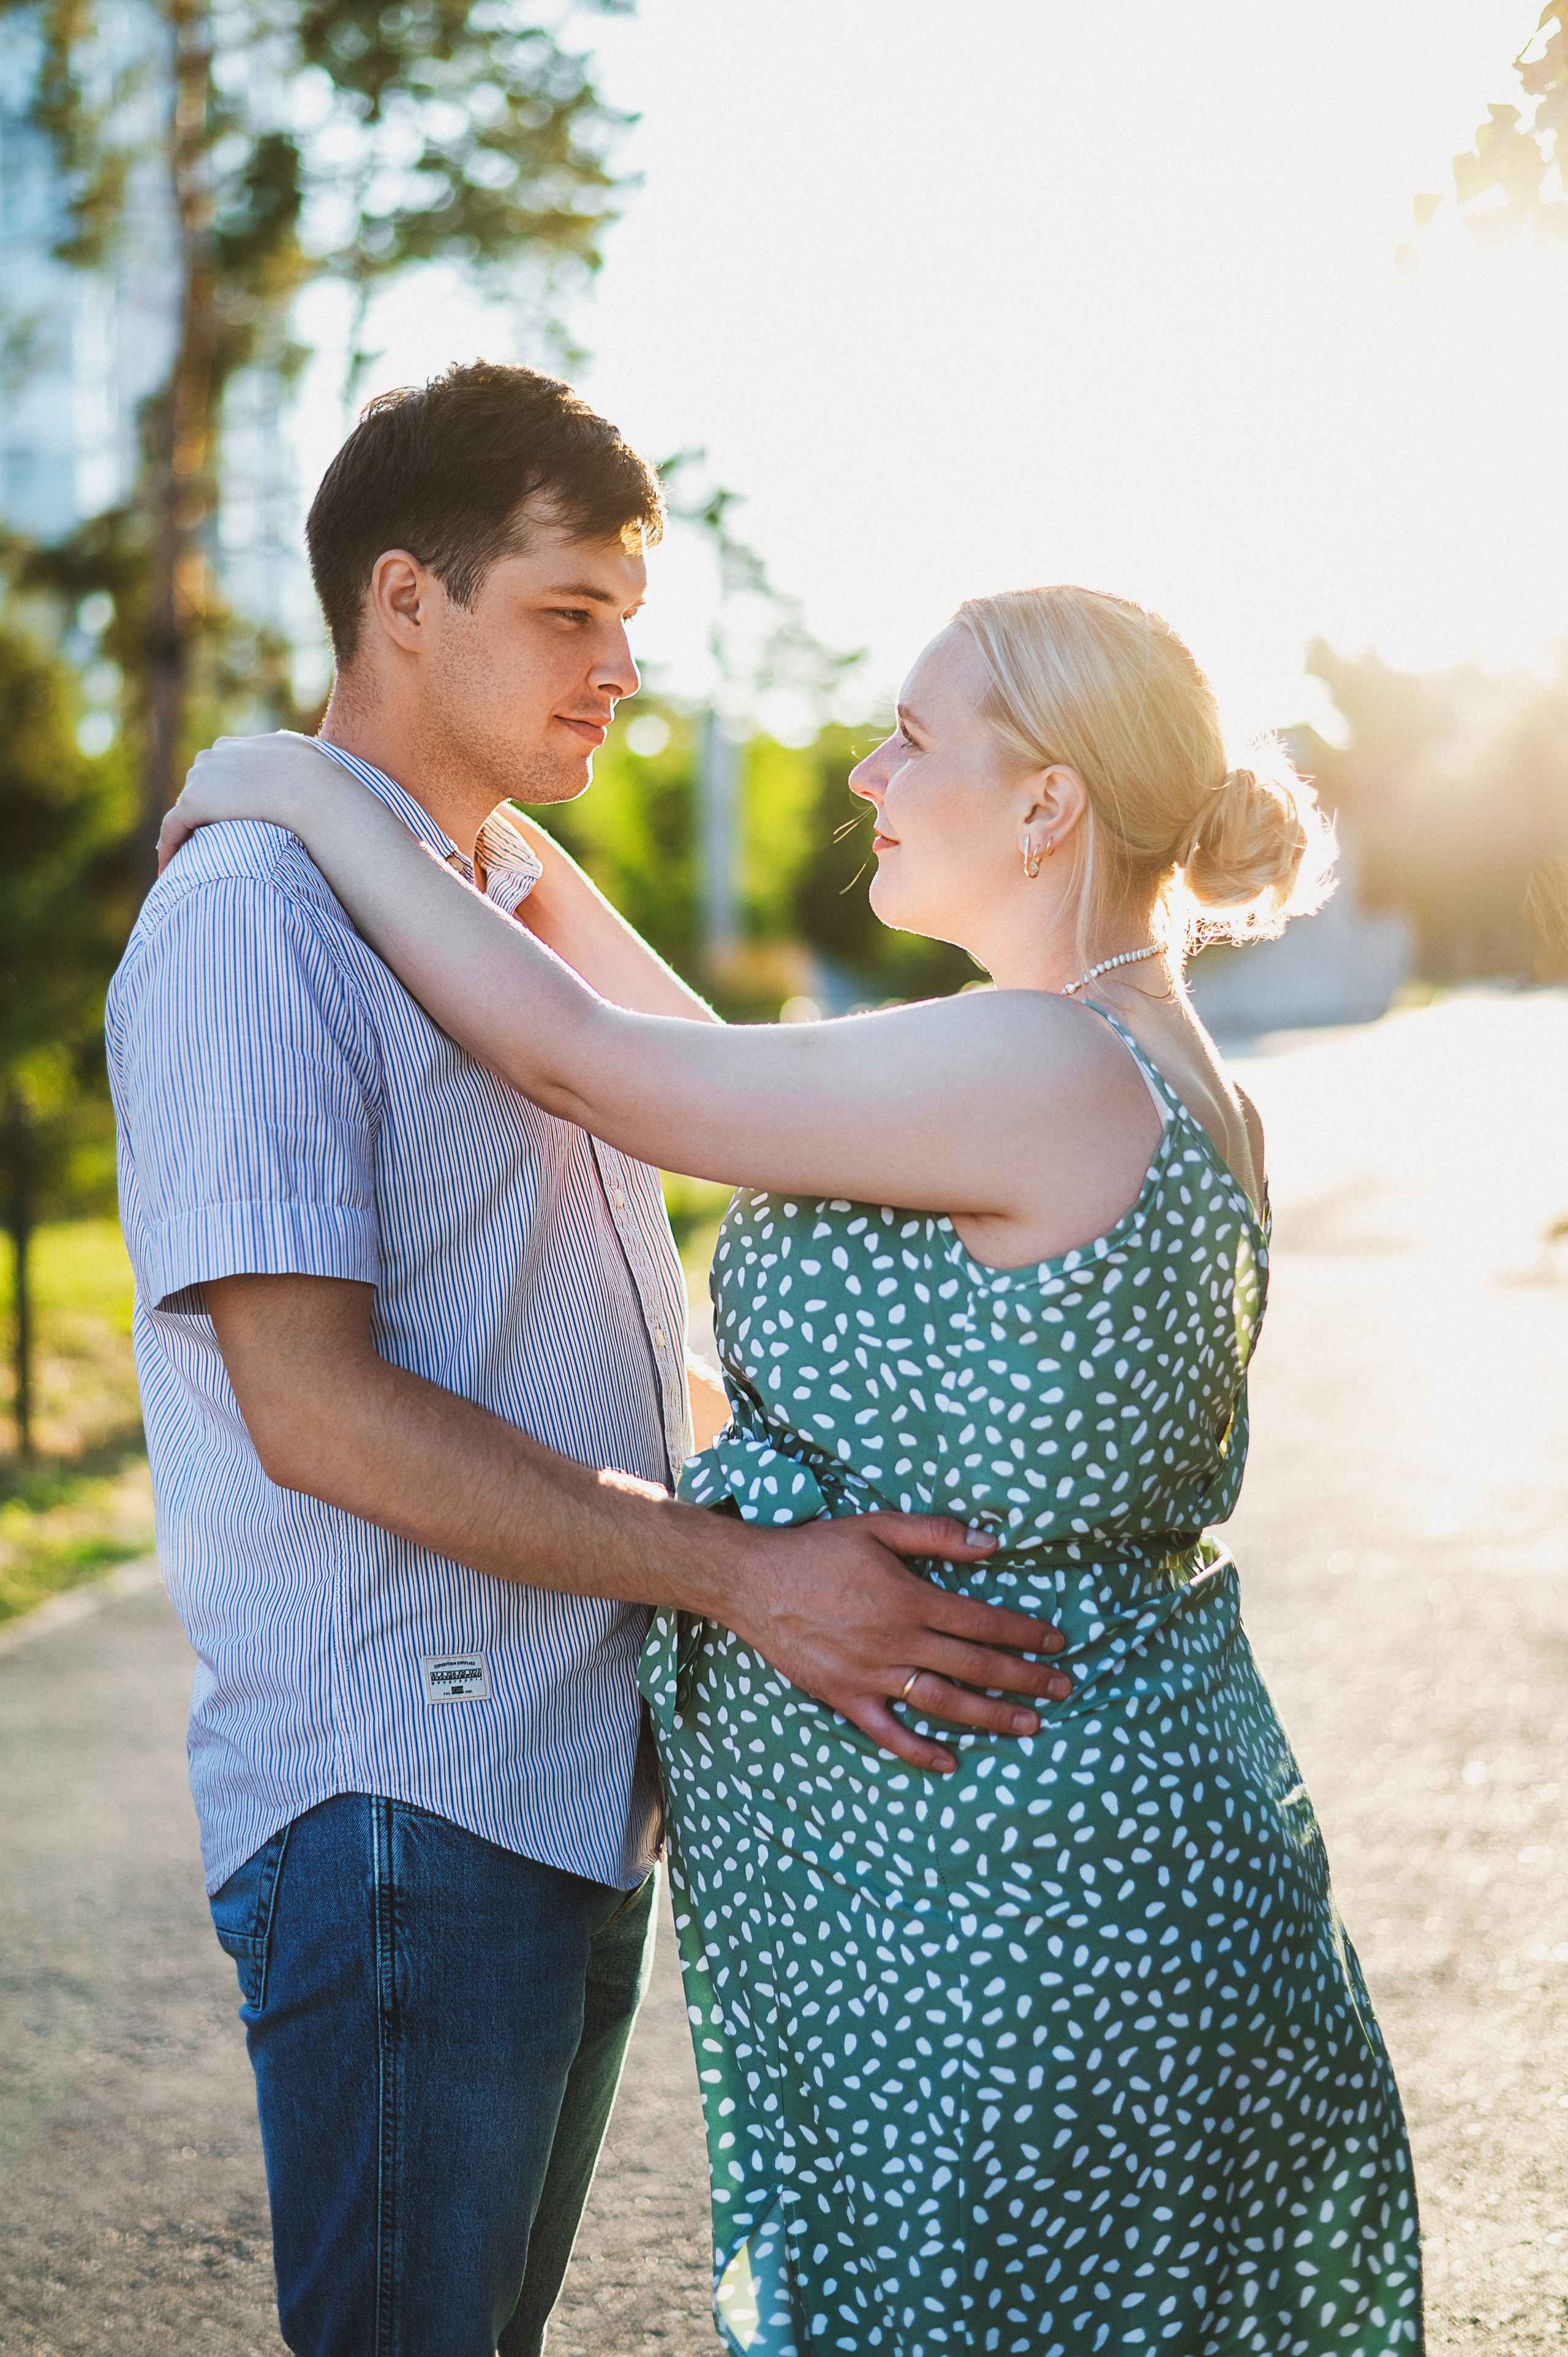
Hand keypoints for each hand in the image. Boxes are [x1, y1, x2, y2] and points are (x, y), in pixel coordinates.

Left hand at [157, 732, 336, 872]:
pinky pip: (173, 829)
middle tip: (206, 843)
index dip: (220, 795)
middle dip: (202, 813)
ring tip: (189, 859)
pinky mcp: (193, 803)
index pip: (219, 771)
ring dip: (186, 832)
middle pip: (199, 788)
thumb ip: (294, 759)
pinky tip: (170, 870)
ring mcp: (201, 778)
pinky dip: (169, 848)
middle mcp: (214, 755)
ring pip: (185, 810)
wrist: (309, 789)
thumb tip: (304, 767)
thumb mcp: (306, 756)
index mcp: (237, 745)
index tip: (224, 817)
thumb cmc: (317, 779)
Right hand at [729, 1513, 1072, 1772]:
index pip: (981, 1621)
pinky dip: (920, 1750)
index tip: (1056, 1643)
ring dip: (990, 1716)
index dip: (1023, 1633)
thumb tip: (992, 1543)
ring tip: (1029, 1725)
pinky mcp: (845, 1697)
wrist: (754, 1582)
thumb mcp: (878, 1527)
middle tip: (1063, 1689)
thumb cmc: (817, 1550)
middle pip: (974, 1666)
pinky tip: (951, 1761)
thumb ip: (936, 1534)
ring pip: (943, 1702)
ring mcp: (872, 1674)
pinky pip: (888, 1732)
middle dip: (1024, 1678)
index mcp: (909, 1599)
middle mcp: (897, 1641)